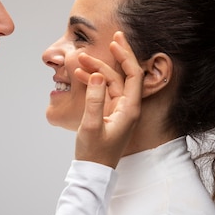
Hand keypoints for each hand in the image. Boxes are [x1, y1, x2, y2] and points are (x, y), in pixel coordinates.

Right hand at [73, 31, 142, 167]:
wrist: (93, 172)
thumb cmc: (94, 153)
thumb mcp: (91, 126)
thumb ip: (95, 99)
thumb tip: (97, 75)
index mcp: (130, 110)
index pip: (133, 75)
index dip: (126, 56)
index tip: (116, 41)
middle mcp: (128, 108)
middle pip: (121, 76)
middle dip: (107, 60)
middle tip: (95, 46)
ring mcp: (120, 111)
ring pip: (111, 83)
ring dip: (97, 71)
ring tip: (80, 61)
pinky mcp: (111, 114)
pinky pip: (104, 92)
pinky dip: (94, 82)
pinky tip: (81, 76)